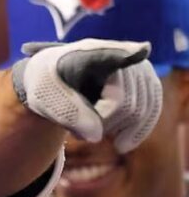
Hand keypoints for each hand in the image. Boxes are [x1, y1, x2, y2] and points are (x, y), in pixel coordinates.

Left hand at [11, 38, 161, 152]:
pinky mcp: (146, 81)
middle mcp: (121, 53)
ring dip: (117, 130)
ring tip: (90, 132)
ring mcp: (137, 67)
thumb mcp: (45, 97)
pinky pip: (151, 110)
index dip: (130, 55)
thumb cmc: (48, 84)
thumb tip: (96, 136)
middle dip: (103, 125)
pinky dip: (137, 131)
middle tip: (77, 134)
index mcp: (89, 53)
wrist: (55, 76)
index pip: (111, 55)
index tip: (141, 52)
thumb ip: (68, 112)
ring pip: (141, 110)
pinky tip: (121, 144)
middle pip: (126, 103)